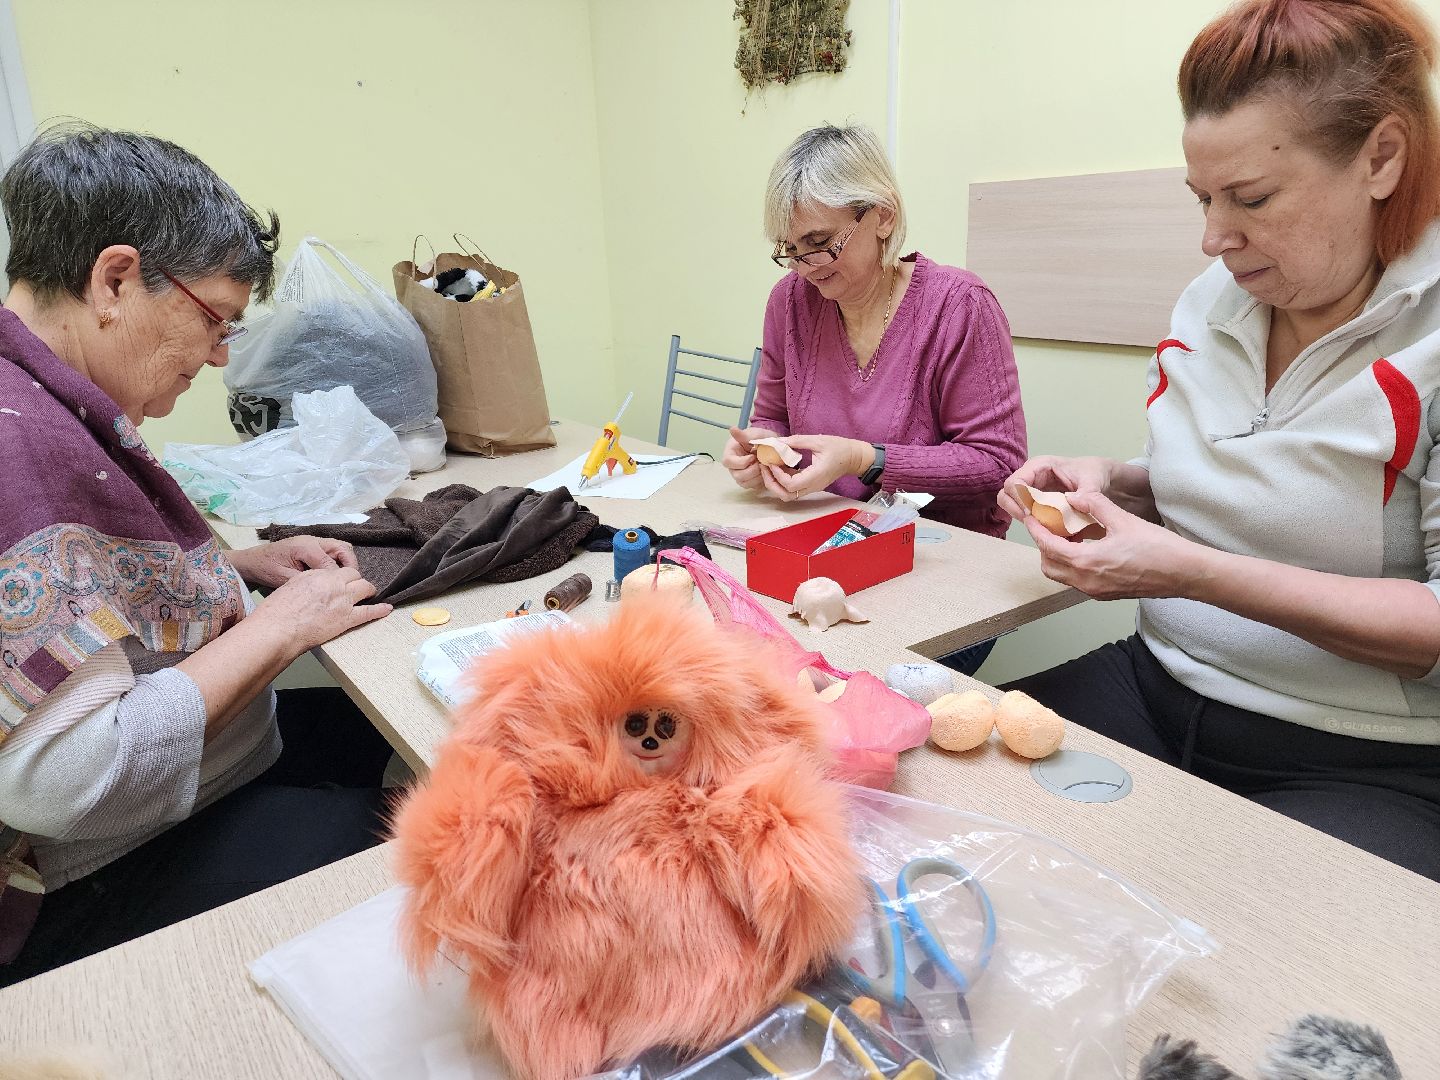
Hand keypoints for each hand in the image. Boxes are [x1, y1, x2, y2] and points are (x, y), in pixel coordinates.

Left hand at [229, 536, 357, 589]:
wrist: (251, 560)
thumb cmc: (265, 569)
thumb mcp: (283, 578)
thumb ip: (306, 581)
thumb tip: (326, 587)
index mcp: (305, 547)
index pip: (331, 563)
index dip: (338, 578)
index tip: (342, 593)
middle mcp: (313, 541)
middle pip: (343, 548)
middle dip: (350, 566)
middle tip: (350, 583)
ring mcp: (313, 541)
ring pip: (341, 547)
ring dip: (346, 562)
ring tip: (345, 579)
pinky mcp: (312, 545)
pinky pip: (333, 550)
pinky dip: (339, 561)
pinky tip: (334, 575)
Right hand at [252, 566, 390, 649]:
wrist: (279, 628)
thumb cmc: (278, 611)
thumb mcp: (292, 585)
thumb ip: (308, 582)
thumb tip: (316, 586)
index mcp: (318, 574)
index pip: (338, 571)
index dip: (342, 577)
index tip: (341, 582)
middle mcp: (334, 583)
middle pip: (355, 575)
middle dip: (356, 581)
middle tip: (355, 588)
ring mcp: (343, 600)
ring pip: (365, 588)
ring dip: (368, 591)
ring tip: (370, 594)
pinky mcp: (347, 618)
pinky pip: (369, 611)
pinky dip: (380, 610)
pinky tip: (387, 609)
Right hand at [722, 426, 778, 490]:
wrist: (771, 444)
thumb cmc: (760, 437)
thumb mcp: (754, 434)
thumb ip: (743, 435)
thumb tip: (732, 429)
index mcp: (730, 453)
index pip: (728, 462)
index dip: (741, 462)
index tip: (753, 456)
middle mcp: (733, 466)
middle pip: (737, 476)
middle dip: (752, 471)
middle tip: (762, 462)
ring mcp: (740, 475)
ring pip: (744, 483)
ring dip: (757, 476)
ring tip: (764, 466)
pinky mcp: (749, 482)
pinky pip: (753, 487)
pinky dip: (761, 481)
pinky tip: (766, 472)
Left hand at [758, 434, 868, 501]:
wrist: (853, 458)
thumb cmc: (839, 447)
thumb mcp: (818, 440)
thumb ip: (796, 441)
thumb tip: (777, 441)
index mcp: (816, 476)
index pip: (791, 485)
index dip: (778, 475)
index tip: (772, 461)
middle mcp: (813, 486)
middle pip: (786, 495)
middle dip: (771, 483)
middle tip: (765, 467)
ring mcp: (812, 488)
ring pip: (788, 495)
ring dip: (776, 484)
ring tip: (770, 467)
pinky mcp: (811, 486)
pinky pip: (793, 489)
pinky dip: (783, 481)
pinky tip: (780, 467)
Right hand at [999, 455, 1116, 519]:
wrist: (1099, 477)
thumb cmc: (1093, 473)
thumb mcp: (1093, 480)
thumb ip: (1086, 491)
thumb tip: (1075, 501)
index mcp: (1039, 466)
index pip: (1015, 482)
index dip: (1018, 499)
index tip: (1031, 514)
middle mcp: (1030, 476)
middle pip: (1006, 494)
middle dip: (1015, 510)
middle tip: (1031, 523)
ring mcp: (1030, 489)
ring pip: (1011, 505)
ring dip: (1021, 518)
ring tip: (1040, 527)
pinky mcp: (1035, 501)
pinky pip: (1023, 512)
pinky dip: (1031, 522)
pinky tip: (1047, 529)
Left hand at [1025, 491, 1205, 600]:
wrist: (1184, 574)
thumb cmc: (1159, 548)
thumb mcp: (1124, 519)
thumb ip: (1095, 505)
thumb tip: (1074, 497)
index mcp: (1087, 562)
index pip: (1048, 547)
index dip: (1036, 530)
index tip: (1030, 516)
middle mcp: (1086, 582)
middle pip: (1048, 565)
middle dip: (1043, 545)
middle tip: (1047, 525)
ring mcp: (1095, 591)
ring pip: (1062, 576)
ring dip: (1057, 557)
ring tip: (1066, 535)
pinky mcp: (1105, 594)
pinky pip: (1078, 581)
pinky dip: (1072, 565)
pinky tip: (1084, 548)